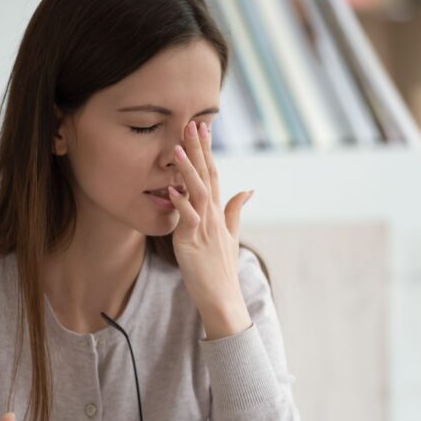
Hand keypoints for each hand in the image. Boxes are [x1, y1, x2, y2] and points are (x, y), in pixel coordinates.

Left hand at [168, 120, 253, 338]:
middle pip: (207, 176)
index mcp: (219, 211)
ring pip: (197, 191)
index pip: (214, 173)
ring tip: (178, 147)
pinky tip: (172, 188)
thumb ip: (236, 210)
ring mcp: (204, 227)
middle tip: (193, 124)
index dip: (208, 150)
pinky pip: (187, 218)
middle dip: (199, 149)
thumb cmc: (221, 268)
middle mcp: (213, 214)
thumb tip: (248, 189)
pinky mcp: (193, 241)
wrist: (222, 296)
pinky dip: (180, 202)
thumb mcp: (231, 235)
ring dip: (188, 169)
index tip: (203, 127)